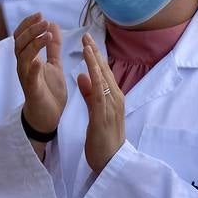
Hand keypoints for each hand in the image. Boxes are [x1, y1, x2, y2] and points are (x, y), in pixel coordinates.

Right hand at [13, 13, 66, 135]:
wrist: (48, 117)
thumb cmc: (49, 90)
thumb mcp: (54, 64)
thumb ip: (53, 46)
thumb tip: (53, 24)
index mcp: (28, 59)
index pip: (21, 36)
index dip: (28, 24)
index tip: (41, 14)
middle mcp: (24, 66)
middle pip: (19, 43)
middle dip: (31, 30)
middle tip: (43, 21)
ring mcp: (26, 78)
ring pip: (23, 57)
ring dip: (33, 44)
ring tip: (46, 34)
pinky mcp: (32, 91)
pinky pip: (29, 78)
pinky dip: (33, 68)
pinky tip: (39, 61)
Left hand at [77, 34, 124, 172]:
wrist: (111, 162)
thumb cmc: (103, 140)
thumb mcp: (95, 113)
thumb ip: (89, 94)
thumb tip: (82, 76)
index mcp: (114, 98)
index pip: (104, 72)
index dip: (96, 57)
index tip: (88, 42)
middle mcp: (116, 98)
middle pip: (105, 71)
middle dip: (95, 53)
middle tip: (87, 35)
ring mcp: (111, 106)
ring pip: (103, 78)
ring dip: (95, 61)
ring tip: (87, 45)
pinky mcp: (104, 114)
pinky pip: (98, 92)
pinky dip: (94, 77)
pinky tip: (87, 67)